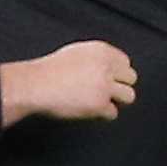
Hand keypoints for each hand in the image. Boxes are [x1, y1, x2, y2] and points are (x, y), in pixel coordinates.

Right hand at [2, 41, 136, 124]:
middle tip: (106, 92)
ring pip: (129, 96)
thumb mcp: (76, 53)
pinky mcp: (99, 104)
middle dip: (120, 86)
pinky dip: (102, 114)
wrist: (35, 85)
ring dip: (116, 100)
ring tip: (100, 102)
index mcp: (101, 51)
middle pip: (131, 78)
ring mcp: (104, 86)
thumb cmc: (48, 71)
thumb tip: (110, 69)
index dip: (117, 73)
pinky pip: (112, 113)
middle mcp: (106, 67)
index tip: (109, 80)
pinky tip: (89, 110)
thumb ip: (96, 59)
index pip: (125, 62)